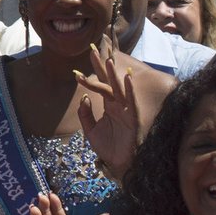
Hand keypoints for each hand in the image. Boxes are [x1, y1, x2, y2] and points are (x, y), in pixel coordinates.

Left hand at [74, 42, 139, 179]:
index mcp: (109, 105)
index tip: (83, 60)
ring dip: (114, 74)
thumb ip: (86, 114)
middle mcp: (118, 105)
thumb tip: (84, 97)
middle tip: (94, 49)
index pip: (100, 85)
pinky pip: (131, 102)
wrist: (120, 165)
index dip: (92, 74)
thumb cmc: (108, 147)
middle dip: (102, 67)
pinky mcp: (132, 118)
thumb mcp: (90, 130)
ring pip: (120, 89)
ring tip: (108, 60)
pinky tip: (126, 78)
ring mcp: (126, 110)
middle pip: (109, 82)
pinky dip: (129, 90)